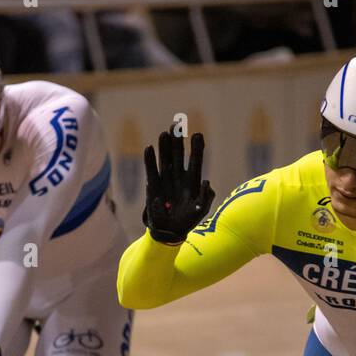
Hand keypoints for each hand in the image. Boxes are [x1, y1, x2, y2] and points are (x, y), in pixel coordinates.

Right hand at [142, 130, 214, 244]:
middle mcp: (179, 176)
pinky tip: (149, 148)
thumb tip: (206, 182)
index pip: (195, 160)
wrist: (170, 231)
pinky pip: (151, 171)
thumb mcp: (201, 210)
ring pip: (165, 159)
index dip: (197, 148)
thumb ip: (206, 197)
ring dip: (164, 146)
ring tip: (164, 132)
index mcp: (192, 180)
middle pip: (178, 154)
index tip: (198, 135)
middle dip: (178, 140)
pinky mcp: (153, 185)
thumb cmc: (188, 220)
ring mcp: (165, 179)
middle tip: (177, 125)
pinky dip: (149, 160)